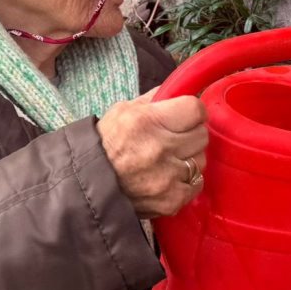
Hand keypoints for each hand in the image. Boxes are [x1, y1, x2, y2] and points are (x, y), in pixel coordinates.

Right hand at [97, 91, 208, 218]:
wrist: (88, 185)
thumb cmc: (107, 144)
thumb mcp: (123, 110)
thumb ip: (155, 98)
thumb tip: (181, 89)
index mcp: (147, 122)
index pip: (196, 109)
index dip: (193, 112)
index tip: (187, 116)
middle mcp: (160, 148)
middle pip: (202, 135)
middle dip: (190, 134)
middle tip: (174, 139)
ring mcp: (168, 177)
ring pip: (201, 160)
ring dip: (188, 159)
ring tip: (168, 160)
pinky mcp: (171, 200)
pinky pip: (197, 184)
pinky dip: (186, 181)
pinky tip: (169, 177)